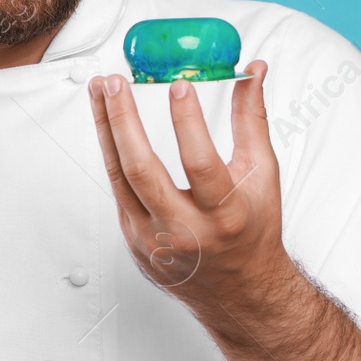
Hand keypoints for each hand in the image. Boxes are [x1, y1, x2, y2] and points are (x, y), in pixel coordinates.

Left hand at [87, 61, 285, 315]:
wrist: (238, 290)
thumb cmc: (252, 228)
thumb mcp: (262, 174)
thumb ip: (252, 119)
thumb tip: (254, 70)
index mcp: (224, 215)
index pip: (201, 164)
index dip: (188, 122)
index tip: (178, 84)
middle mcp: (185, 231)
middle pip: (142, 171)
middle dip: (123, 120)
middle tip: (114, 82)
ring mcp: (152, 239)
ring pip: (119, 177)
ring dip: (106, 128)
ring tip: (99, 90)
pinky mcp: (133, 240)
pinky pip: (117, 189)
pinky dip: (111, 152)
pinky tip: (106, 122)